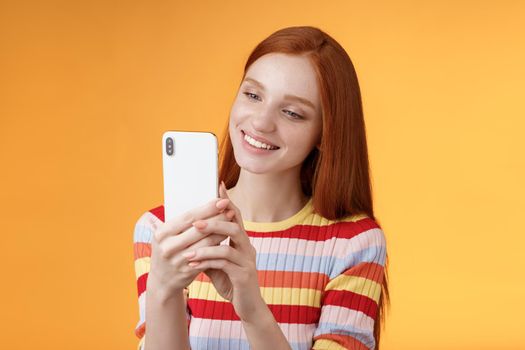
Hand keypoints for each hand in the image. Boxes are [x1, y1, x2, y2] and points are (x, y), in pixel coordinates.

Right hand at [148, 197, 235, 297]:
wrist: (161, 281)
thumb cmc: (167, 250)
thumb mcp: (164, 236)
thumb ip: (177, 221)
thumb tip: (191, 197)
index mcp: (161, 234)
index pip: (187, 217)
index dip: (206, 209)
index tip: (221, 200)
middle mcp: (167, 247)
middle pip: (198, 229)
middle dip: (217, 218)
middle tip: (230, 209)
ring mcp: (178, 261)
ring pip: (206, 243)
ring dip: (221, 232)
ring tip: (232, 222)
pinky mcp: (188, 271)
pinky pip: (208, 257)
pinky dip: (218, 247)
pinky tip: (226, 239)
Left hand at [182, 181, 262, 320]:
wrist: (248, 306)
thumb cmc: (230, 282)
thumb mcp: (215, 262)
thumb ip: (205, 248)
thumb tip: (185, 235)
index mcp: (241, 241)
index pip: (234, 216)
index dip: (227, 201)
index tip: (217, 186)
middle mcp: (247, 247)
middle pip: (234, 225)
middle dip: (215, 220)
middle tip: (195, 221)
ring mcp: (247, 260)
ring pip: (230, 243)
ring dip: (209, 241)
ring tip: (191, 242)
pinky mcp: (244, 275)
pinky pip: (225, 263)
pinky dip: (208, 260)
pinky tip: (193, 261)